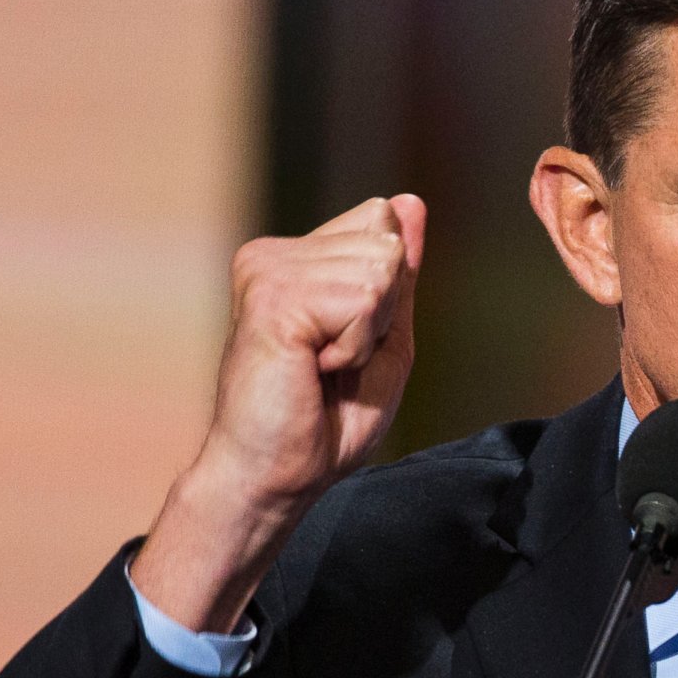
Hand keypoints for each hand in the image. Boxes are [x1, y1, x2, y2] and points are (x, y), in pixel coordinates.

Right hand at [132, 194, 426, 631]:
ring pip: (378, 269)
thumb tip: (410, 201)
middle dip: (381, 314)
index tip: (344, 345)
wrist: (275, 477)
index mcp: (295, 258)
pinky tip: (311, 369)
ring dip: (366, 335)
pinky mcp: (271, 294)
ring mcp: (268, 269)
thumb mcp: (384, 339)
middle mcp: (274, 253)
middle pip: (385, 242)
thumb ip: (397, 275)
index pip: (382, 221)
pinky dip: (354, 347)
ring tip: (319, 368)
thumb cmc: (324, 423)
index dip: (389, 294)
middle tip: (332, 364)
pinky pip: (363, 300)